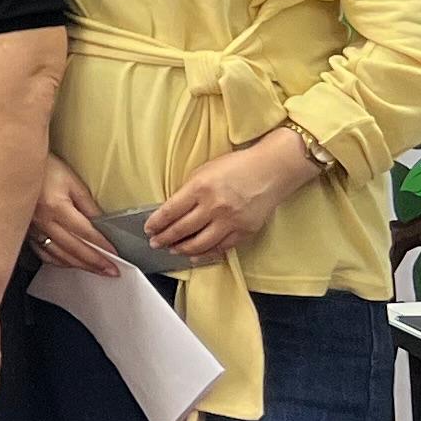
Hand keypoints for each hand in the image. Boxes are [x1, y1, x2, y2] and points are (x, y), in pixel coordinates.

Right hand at [30, 154, 115, 275]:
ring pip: (58, 255)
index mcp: (56, 207)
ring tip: (95, 271)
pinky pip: (43, 252)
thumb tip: (101, 224)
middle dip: (95, 262)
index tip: (115, 255)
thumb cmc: (44, 167)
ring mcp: (32, 228)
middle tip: (111, 271)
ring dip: (79, 265)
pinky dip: (58, 261)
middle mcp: (43, 221)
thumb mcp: (71, 180)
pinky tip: (68, 263)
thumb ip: (87, 204)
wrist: (15, 164)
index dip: (102, 246)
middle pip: (74, 249)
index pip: (85, 233)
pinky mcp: (25, 230)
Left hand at [145, 132, 322, 264]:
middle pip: (182, 230)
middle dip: (164, 238)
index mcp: (200, 188)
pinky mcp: (245, 231)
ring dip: (182, 249)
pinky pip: (221, 248)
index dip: (156, 223)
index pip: (170, 211)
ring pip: (200, 244)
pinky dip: (205, 253)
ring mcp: (231, 221)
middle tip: (155, 243)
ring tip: (172, 249)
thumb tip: (172, 211)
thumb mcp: (204, 171)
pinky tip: (195, 254)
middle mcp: (214, 207)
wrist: (272, 170)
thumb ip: (188, 191)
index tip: (148, 229)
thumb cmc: (236, 166)